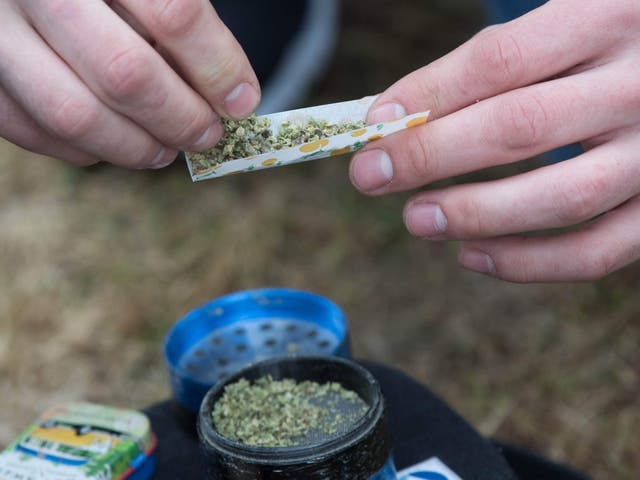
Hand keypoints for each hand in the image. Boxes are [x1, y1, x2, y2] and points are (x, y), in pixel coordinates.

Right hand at [0, 0, 259, 167]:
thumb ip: (179, 17)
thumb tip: (231, 94)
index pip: (175, 13)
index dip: (218, 66)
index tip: (242, 101)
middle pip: (126, 74)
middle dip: (182, 119)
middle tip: (208, 135)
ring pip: (76, 115)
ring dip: (136, 147)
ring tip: (168, 150)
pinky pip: (33, 130)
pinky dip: (85, 150)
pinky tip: (116, 142)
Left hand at [350, 0, 639, 282]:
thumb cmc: (594, 47)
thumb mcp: (559, 23)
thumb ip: (491, 61)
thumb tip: (397, 120)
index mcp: (606, 18)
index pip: (500, 61)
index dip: (429, 96)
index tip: (375, 125)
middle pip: (521, 127)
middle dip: (431, 156)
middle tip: (370, 176)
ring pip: (563, 198)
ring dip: (475, 215)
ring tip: (415, 219)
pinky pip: (596, 252)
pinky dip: (528, 263)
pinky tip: (470, 254)